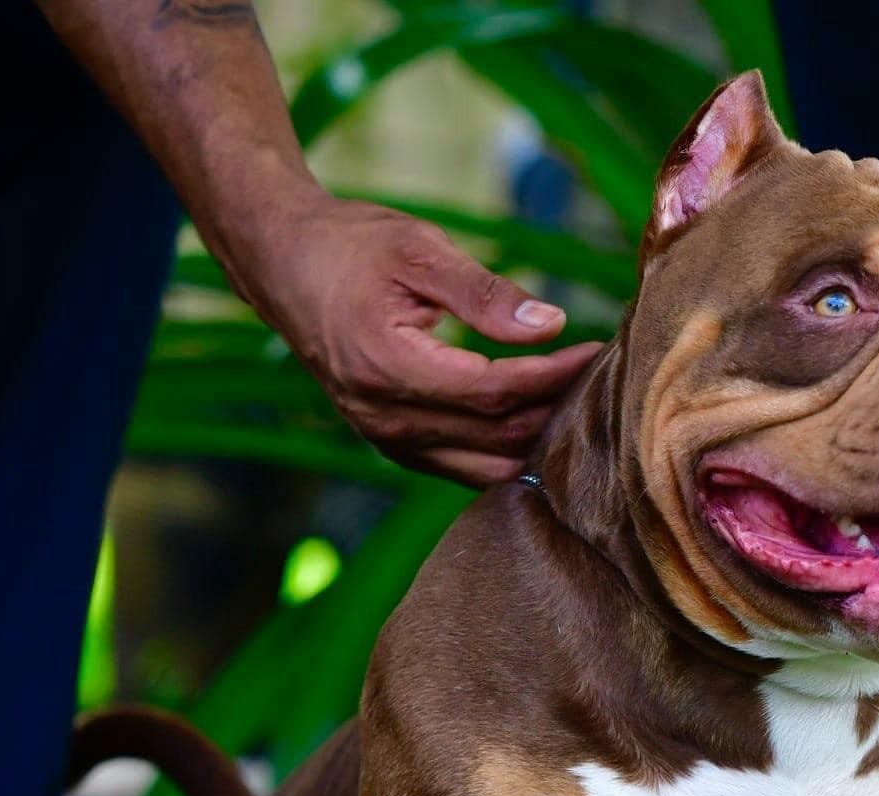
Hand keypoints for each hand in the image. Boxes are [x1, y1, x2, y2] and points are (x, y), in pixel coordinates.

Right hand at [245, 196, 602, 486]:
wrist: (282, 261)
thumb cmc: (352, 245)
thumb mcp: (421, 250)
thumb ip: (486, 295)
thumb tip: (551, 325)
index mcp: (389, 365)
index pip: (492, 392)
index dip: (550, 376)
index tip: (592, 351)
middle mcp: (384, 415)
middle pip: (495, 434)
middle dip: (552, 407)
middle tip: (596, 374)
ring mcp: (384, 436)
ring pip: (484, 463)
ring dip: (533, 437)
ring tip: (573, 397)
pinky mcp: (390, 443)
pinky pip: (462, 467)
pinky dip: (504, 451)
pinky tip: (536, 421)